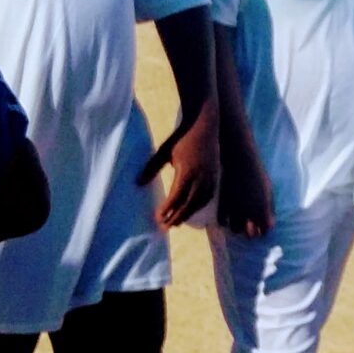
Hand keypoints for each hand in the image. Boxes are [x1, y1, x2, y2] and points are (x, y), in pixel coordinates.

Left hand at [138, 100, 218, 228]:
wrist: (205, 125)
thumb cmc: (182, 138)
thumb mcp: (163, 152)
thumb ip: (151, 168)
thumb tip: (137, 183)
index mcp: (187, 172)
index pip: (177, 197)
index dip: (167, 210)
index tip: (157, 218)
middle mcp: (201, 177)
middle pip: (189, 204)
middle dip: (176, 217)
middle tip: (165, 227)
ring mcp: (210, 177)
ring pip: (200, 203)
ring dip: (188, 214)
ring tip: (176, 222)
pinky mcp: (215, 176)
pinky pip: (208, 197)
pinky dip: (199, 206)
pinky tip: (191, 209)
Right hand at [217, 150, 274, 238]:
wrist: (239, 162)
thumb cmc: (257, 174)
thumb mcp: (268, 190)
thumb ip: (270, 208)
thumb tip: (270, 223)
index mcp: (263, 209)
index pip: (266, 230)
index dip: (265, 229)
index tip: (263, 226)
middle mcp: (249, 213)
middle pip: (251, 235)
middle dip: (252, 232)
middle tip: (252, 227)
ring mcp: (234, 210)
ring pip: (235, 230)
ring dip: (238, 227)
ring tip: (240, 221)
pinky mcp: (222, 205)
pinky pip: (222, 222)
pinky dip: (225, 221)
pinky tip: (228, 216)